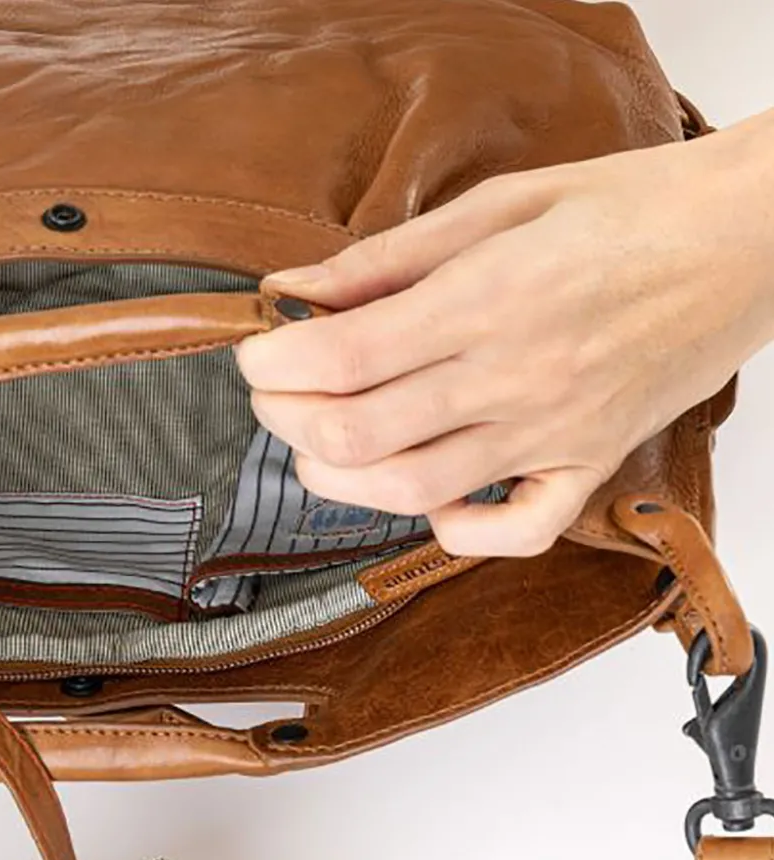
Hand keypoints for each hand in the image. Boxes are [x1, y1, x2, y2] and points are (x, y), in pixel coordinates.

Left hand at [236, 112, 773, 556]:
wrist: (753, 236)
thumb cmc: (629, 208)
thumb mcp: (503, 202)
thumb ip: (388, 257)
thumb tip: (295, 291)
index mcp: (489, 298)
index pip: (344, 359)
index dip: (275, 365)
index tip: (258, 352)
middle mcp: (515, 376)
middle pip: (358, 433)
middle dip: (286, 419)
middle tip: (276, 394)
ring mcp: (553, 430)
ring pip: (414, 492)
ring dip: (340, 480)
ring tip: (319, 445)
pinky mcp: (589, 464)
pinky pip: (517, 531)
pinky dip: (458, 533)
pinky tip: (428, 505)